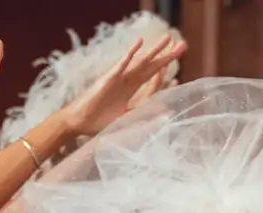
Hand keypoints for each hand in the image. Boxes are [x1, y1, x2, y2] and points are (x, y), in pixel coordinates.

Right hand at [59, 34, 186, 137]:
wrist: (79, 123)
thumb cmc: (99, 122)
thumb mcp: (127, 120)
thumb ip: (145, 116)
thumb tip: (166, 116)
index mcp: (130, 91)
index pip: (152, 79)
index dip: (164, 73)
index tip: (177, 68)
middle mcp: (127, 82)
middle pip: (151, 66)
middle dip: (167, 56)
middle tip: (183, 45)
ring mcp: (118, 79)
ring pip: (140, 62)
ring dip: (154, 50)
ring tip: (167, 38)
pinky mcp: (107, 80)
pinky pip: (120, 66)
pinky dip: (129, 55)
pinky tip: (138, 44)